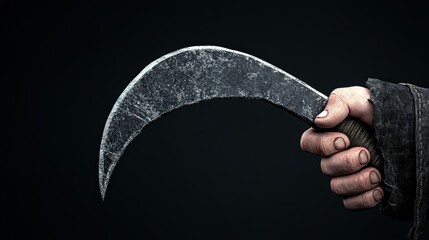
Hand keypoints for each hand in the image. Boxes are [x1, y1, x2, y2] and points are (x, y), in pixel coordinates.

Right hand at [300, 87, 383, 209]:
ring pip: (337, 187)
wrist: (413, 130)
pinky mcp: (362, 191)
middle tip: (366, 154)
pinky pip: (351, 203)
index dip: (321, 145)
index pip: (308, 143)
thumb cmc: (383, 111)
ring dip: (356, 182)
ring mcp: (349, 175)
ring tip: (376, 173)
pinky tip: (379, 189)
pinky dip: (363, 199)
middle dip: (346, 162)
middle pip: (325, 168)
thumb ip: (338, 101)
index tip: (343, 140)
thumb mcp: (361, 97)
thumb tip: (320, 119)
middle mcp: (336, 156)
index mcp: (331, 134)